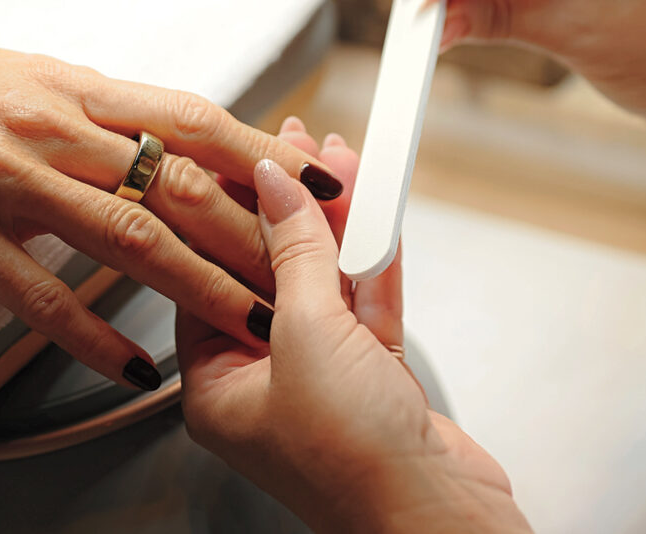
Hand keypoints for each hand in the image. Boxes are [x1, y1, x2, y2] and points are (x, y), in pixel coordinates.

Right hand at [0, 43, 344, 390]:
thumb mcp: (6, 75)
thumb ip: (82, 105)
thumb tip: (155, 129)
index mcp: (63, 85)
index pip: (188, 117)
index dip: (265, 153)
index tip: (322, 182)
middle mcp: (44, 127)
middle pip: (176, 180)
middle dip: (258, 232)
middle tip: (314, 274)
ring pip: (125, 236)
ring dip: (200, 285)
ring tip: (254, 325)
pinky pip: (37, 294)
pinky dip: (92, 332)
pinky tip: (133, 361)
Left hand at [180, 120, 528, 533]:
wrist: (437, 518)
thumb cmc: (352, 464)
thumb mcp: (307, 336)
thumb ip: (294, 253)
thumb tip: (274, 185)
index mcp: (217, 386)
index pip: (208, 277)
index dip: (228, 214)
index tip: (242, 159)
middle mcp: (263, 384)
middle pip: (268, 276)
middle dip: (290, 209)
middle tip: (297, 148)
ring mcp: (322, 382)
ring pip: (323, 286)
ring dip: (337, 225)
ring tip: (342, 161)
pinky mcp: (375, 383)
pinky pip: (366, 307)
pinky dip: (373, 260)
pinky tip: (376, 211)